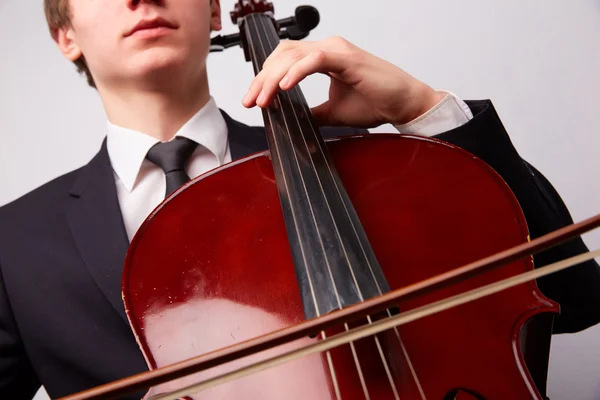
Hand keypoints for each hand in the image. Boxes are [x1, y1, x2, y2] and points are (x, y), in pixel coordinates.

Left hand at [242, 36, 444, 127]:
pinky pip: (314, 59)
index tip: (253, 100)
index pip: (284, 60)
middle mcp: (327, 48)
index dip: (265, 78)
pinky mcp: (346, 57)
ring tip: (263, 99)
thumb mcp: (334, 111)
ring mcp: (336, 50)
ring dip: (274, 78)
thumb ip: (313, 111)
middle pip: (282, 55)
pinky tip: (285, 87)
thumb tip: (293, 118)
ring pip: (293, 55)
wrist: (404, 103)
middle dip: (262, 79)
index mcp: (323, 56)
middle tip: (250, 101)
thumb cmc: (376, 102)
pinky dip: (297, 72)